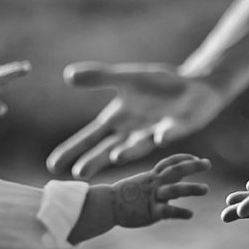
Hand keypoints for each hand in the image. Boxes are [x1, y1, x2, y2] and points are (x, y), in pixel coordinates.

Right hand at [47, 62, 226, 178]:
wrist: (195, 87)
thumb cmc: (159, 86)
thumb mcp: (126, 78)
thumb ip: (99, 77)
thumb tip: (68, 75)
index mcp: (119, 120)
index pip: (91, 137)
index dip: (73, 150)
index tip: (53, 166)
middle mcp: (134, 131)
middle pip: (111, 148)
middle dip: (96, 160)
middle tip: (78, 173)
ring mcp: (157, 130)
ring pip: (140, 144)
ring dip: (129, 151)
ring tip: (116, 157)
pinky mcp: (180, 126)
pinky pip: (171, 131)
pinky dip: (165, 134)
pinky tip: (159, 138)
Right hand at [112, 153, 211, 227]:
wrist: (107, 205)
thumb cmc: (126, 195)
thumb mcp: (143, 183)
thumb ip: (161, 179)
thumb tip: (180, 176)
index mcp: (152, 176)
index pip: (170, 162)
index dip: (184, 158)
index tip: (197, 158)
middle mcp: (154, 183)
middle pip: (175, 171)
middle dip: (192, 166)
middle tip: (208, 163)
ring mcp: (153, 197)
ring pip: (174, 190)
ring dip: (191, 188)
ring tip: (206, 189)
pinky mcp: (150, 211)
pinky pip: (167, 211)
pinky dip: (180, 212)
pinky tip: (190, 214)